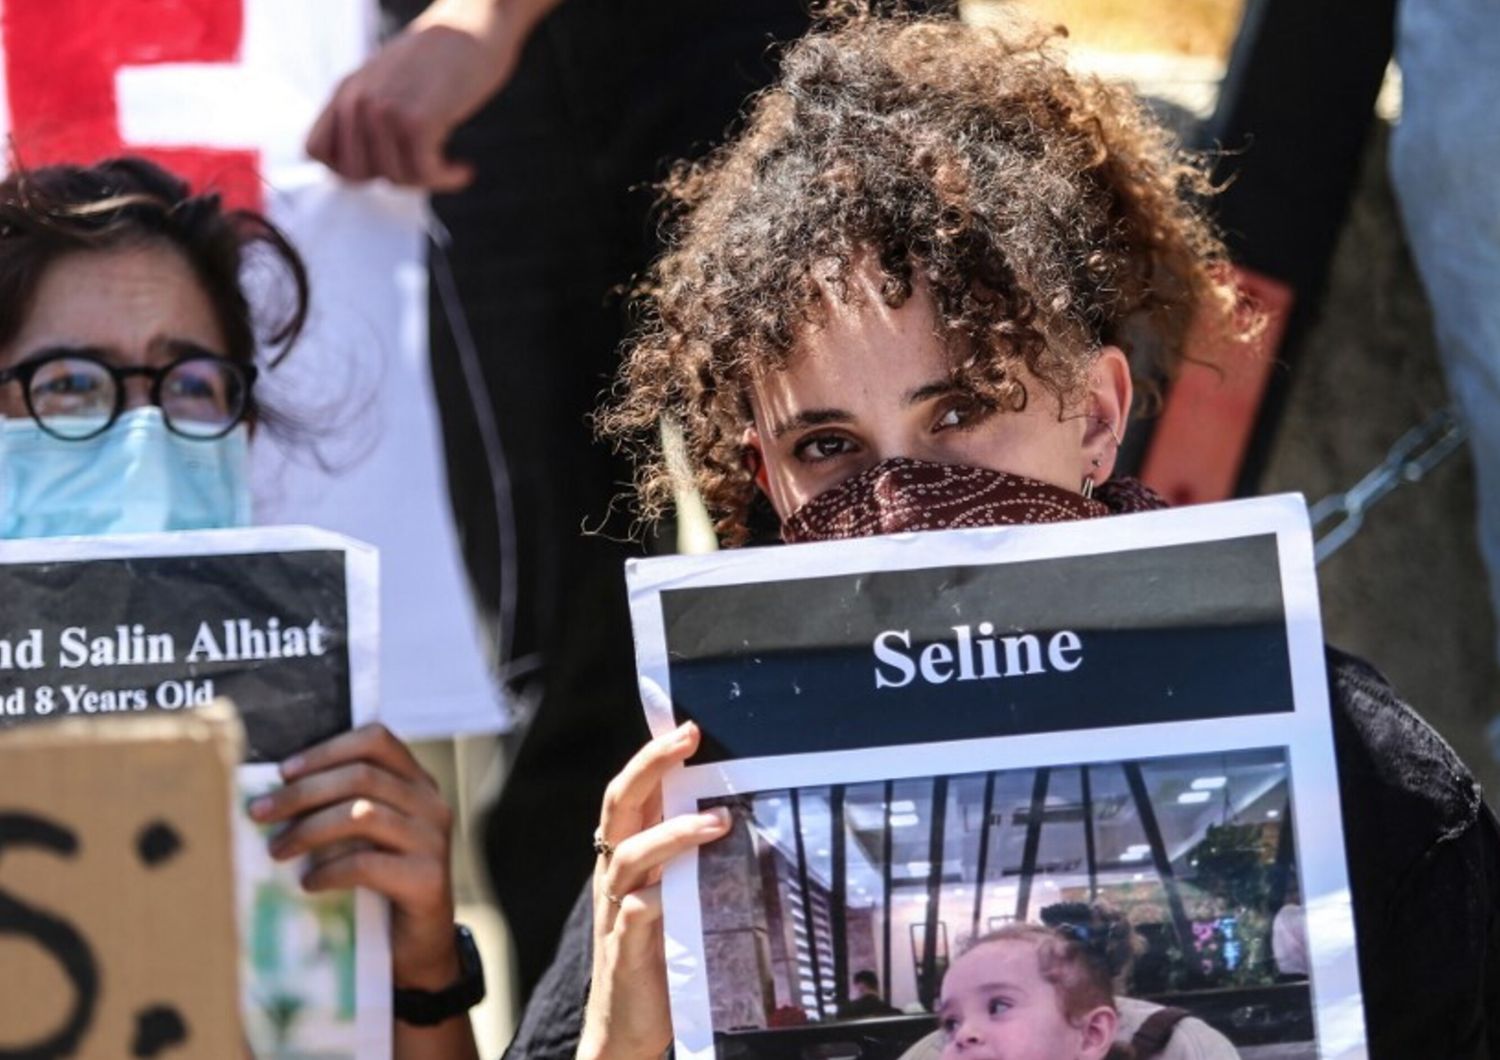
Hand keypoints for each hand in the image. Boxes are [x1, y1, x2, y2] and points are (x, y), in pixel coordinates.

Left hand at [249, 723, 460, 990]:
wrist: (419, 945)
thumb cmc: (382, 883)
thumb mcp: (368, 836)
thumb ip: (344, 805)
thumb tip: (275, 792)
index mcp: (417, 782)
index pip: (377, 740)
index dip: (327, 750)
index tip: (283, 771)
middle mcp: (431, 803)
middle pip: (361, 776)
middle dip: (302, 792)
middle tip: (259, 813)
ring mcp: (433, 840)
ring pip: (362, 813)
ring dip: (309, 830)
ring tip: (277, 850)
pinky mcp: (428, 878)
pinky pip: (367, 863)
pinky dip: (329, 871)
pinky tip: (309, 883)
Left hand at [305, 0, 554, 189]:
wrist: (474, 26)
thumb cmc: (440, 61)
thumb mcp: (389, 82)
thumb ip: (367, 114)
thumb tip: (360, 170)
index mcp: (346, 90)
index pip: (315, 151)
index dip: (345, 169)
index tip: (382, 165)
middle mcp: (358, 99)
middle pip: (354, 174)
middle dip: (389, 178)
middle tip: (418, 167)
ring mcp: (385, 108)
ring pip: (393, 178)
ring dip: (426, 181)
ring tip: (447, 165)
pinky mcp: (417, 118)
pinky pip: (424, 173)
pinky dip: (447, 179)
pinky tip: (463, 170)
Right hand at [578, 722, 731, 1059]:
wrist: (628, 1026)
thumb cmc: (661, 954)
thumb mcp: (676, 895)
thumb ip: (692, 859)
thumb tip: (738, 815)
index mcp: (627, 857)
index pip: (630, 793)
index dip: (651, 757)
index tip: (685, 727)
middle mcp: (616, 876)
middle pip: (619, 806)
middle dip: (651, 766)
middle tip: (688, 741)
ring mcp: (618, 912)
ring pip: (629, 857)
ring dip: (672, 833)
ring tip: (717, 822)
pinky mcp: (627, 952)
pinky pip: (635, 918)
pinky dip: (653, 902)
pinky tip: (675, 895)